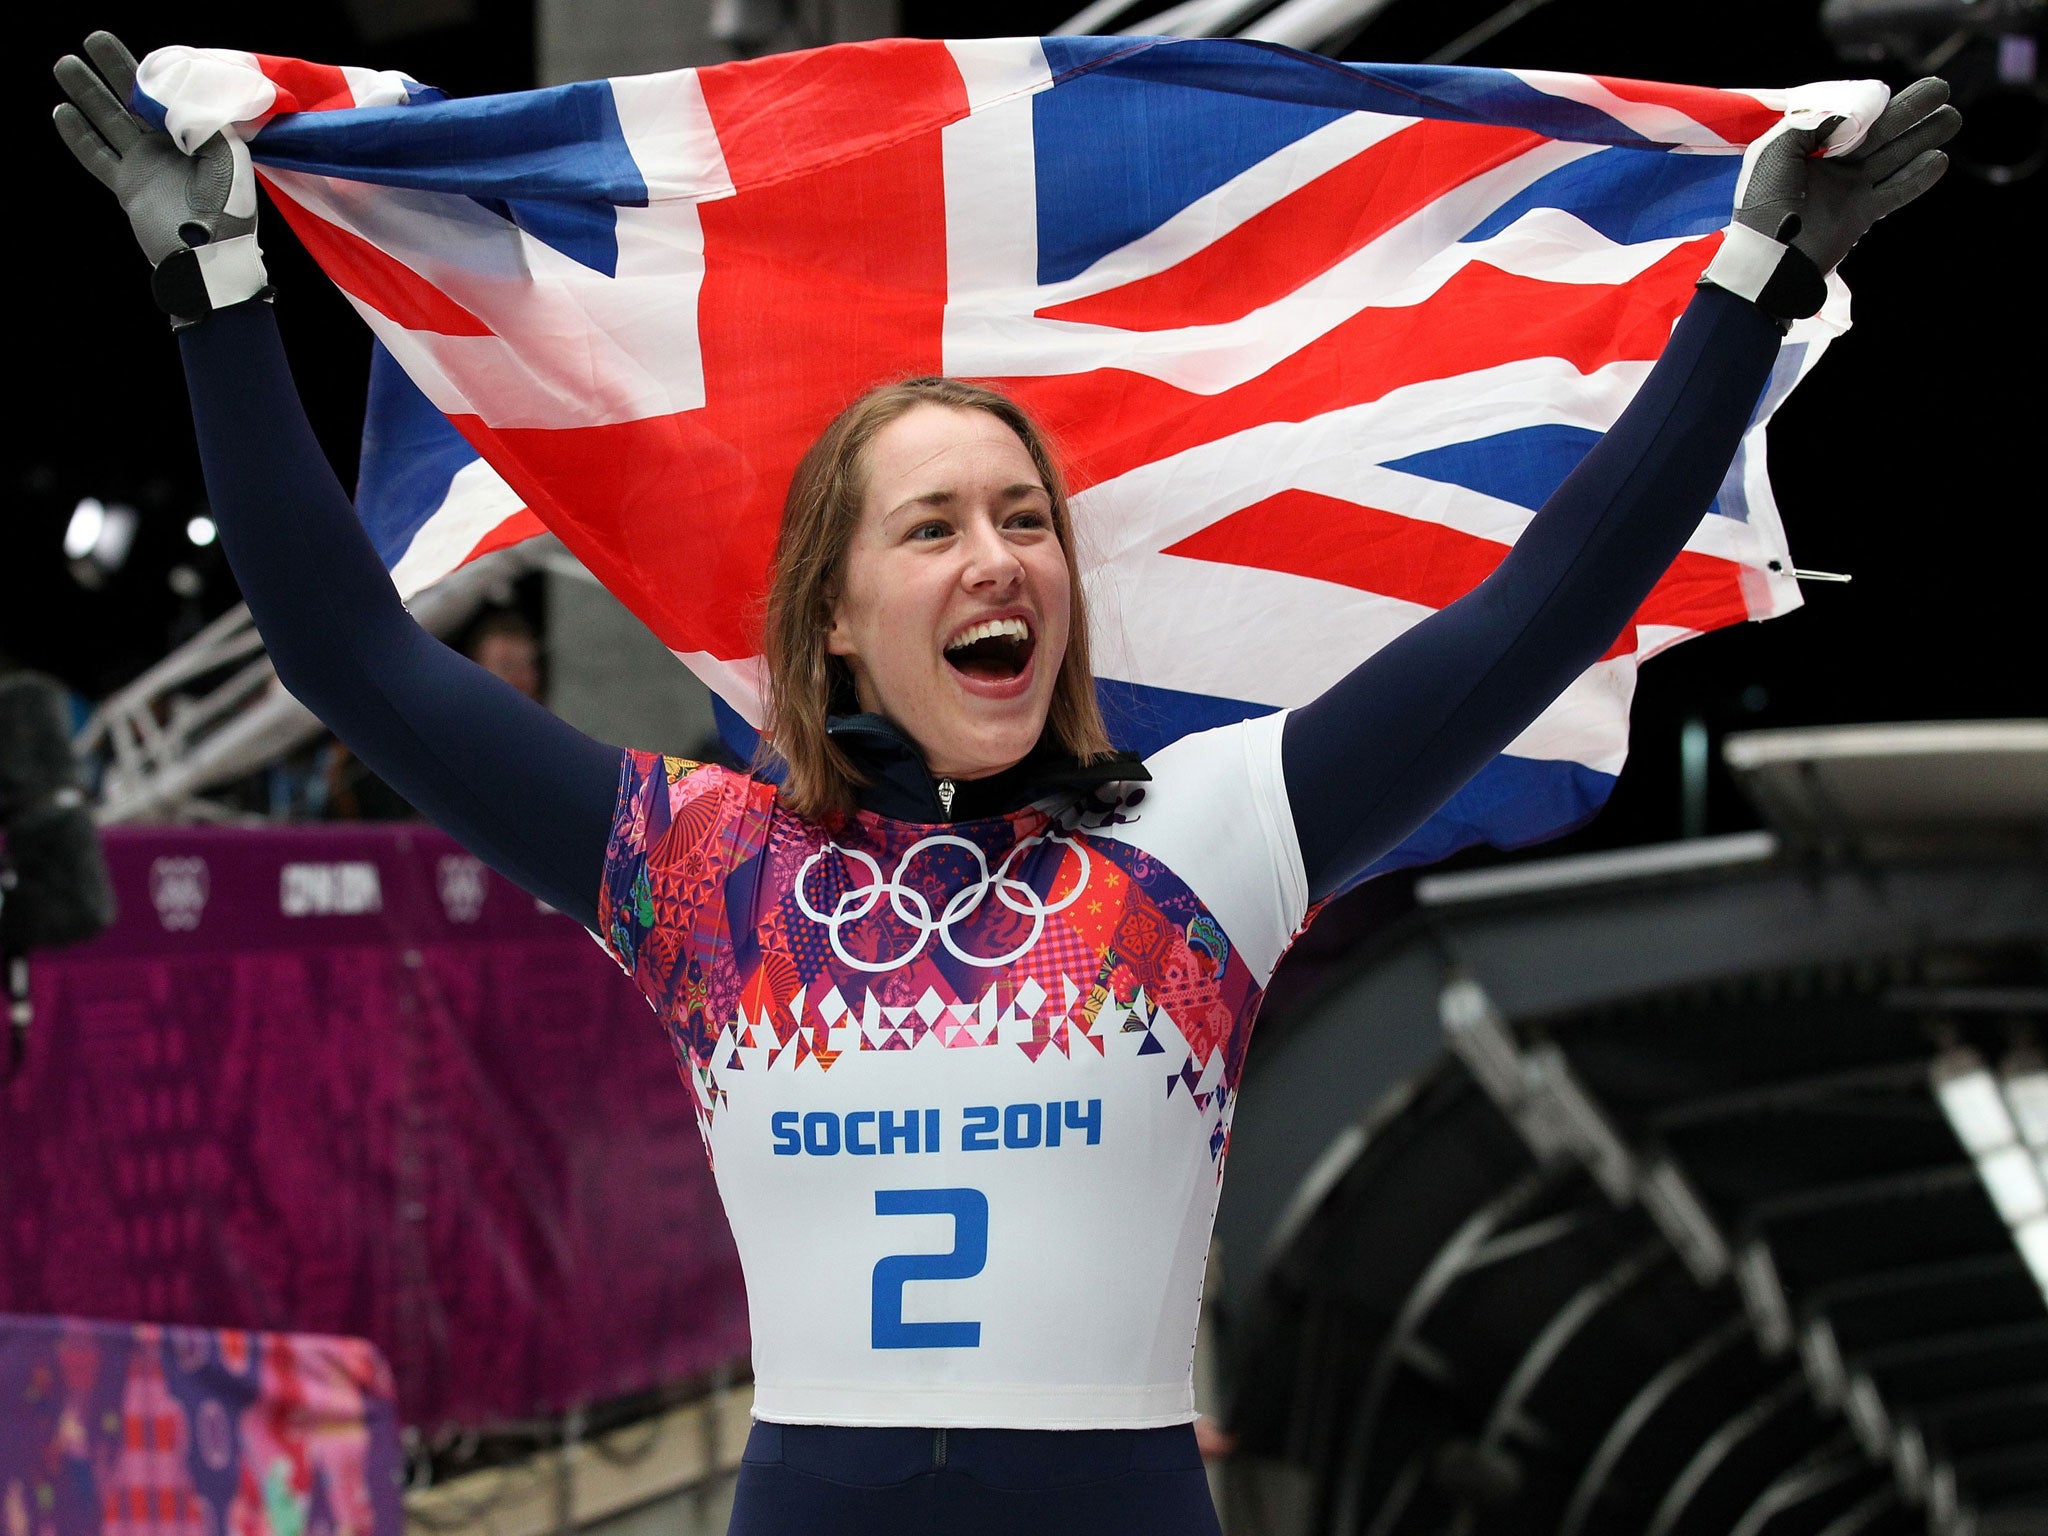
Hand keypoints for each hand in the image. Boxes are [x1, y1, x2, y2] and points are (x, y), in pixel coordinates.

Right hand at [52, 31, 265, 324]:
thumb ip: (200, 120)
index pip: (169, 95)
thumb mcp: (225, 155)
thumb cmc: (228, 206)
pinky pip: (97, 155)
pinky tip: (62, 111)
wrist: (209, 256)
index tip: (141, 52)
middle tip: (92, 39)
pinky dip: (79, 135)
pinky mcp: (127, 186)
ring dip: (88, 93)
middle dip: (114, 68)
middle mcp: (170, 146)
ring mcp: (147, 165)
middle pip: (134, 99)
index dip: (153, 71)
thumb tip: (174, 91)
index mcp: (198, 135)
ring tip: (65, 64)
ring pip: (110, 120)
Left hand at [1704, 77, 1959, 321]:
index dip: (1873, 104)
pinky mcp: (1862, 214)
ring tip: (1951, 117)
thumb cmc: (1765, 202)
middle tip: (1942, 88)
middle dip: (1911, 110)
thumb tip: (1853, 114)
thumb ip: (1813, 123)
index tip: (1887, 95)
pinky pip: (1897, 191)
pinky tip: (1939, 159)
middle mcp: (1833, 166)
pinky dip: (1918, 177)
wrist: (1768, 256)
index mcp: (1810, 147)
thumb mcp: (1777, 151)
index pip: (1851, 118)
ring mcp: (1849, 189)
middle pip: (1880, 132)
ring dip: (1923, 136)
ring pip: (1894, 157)